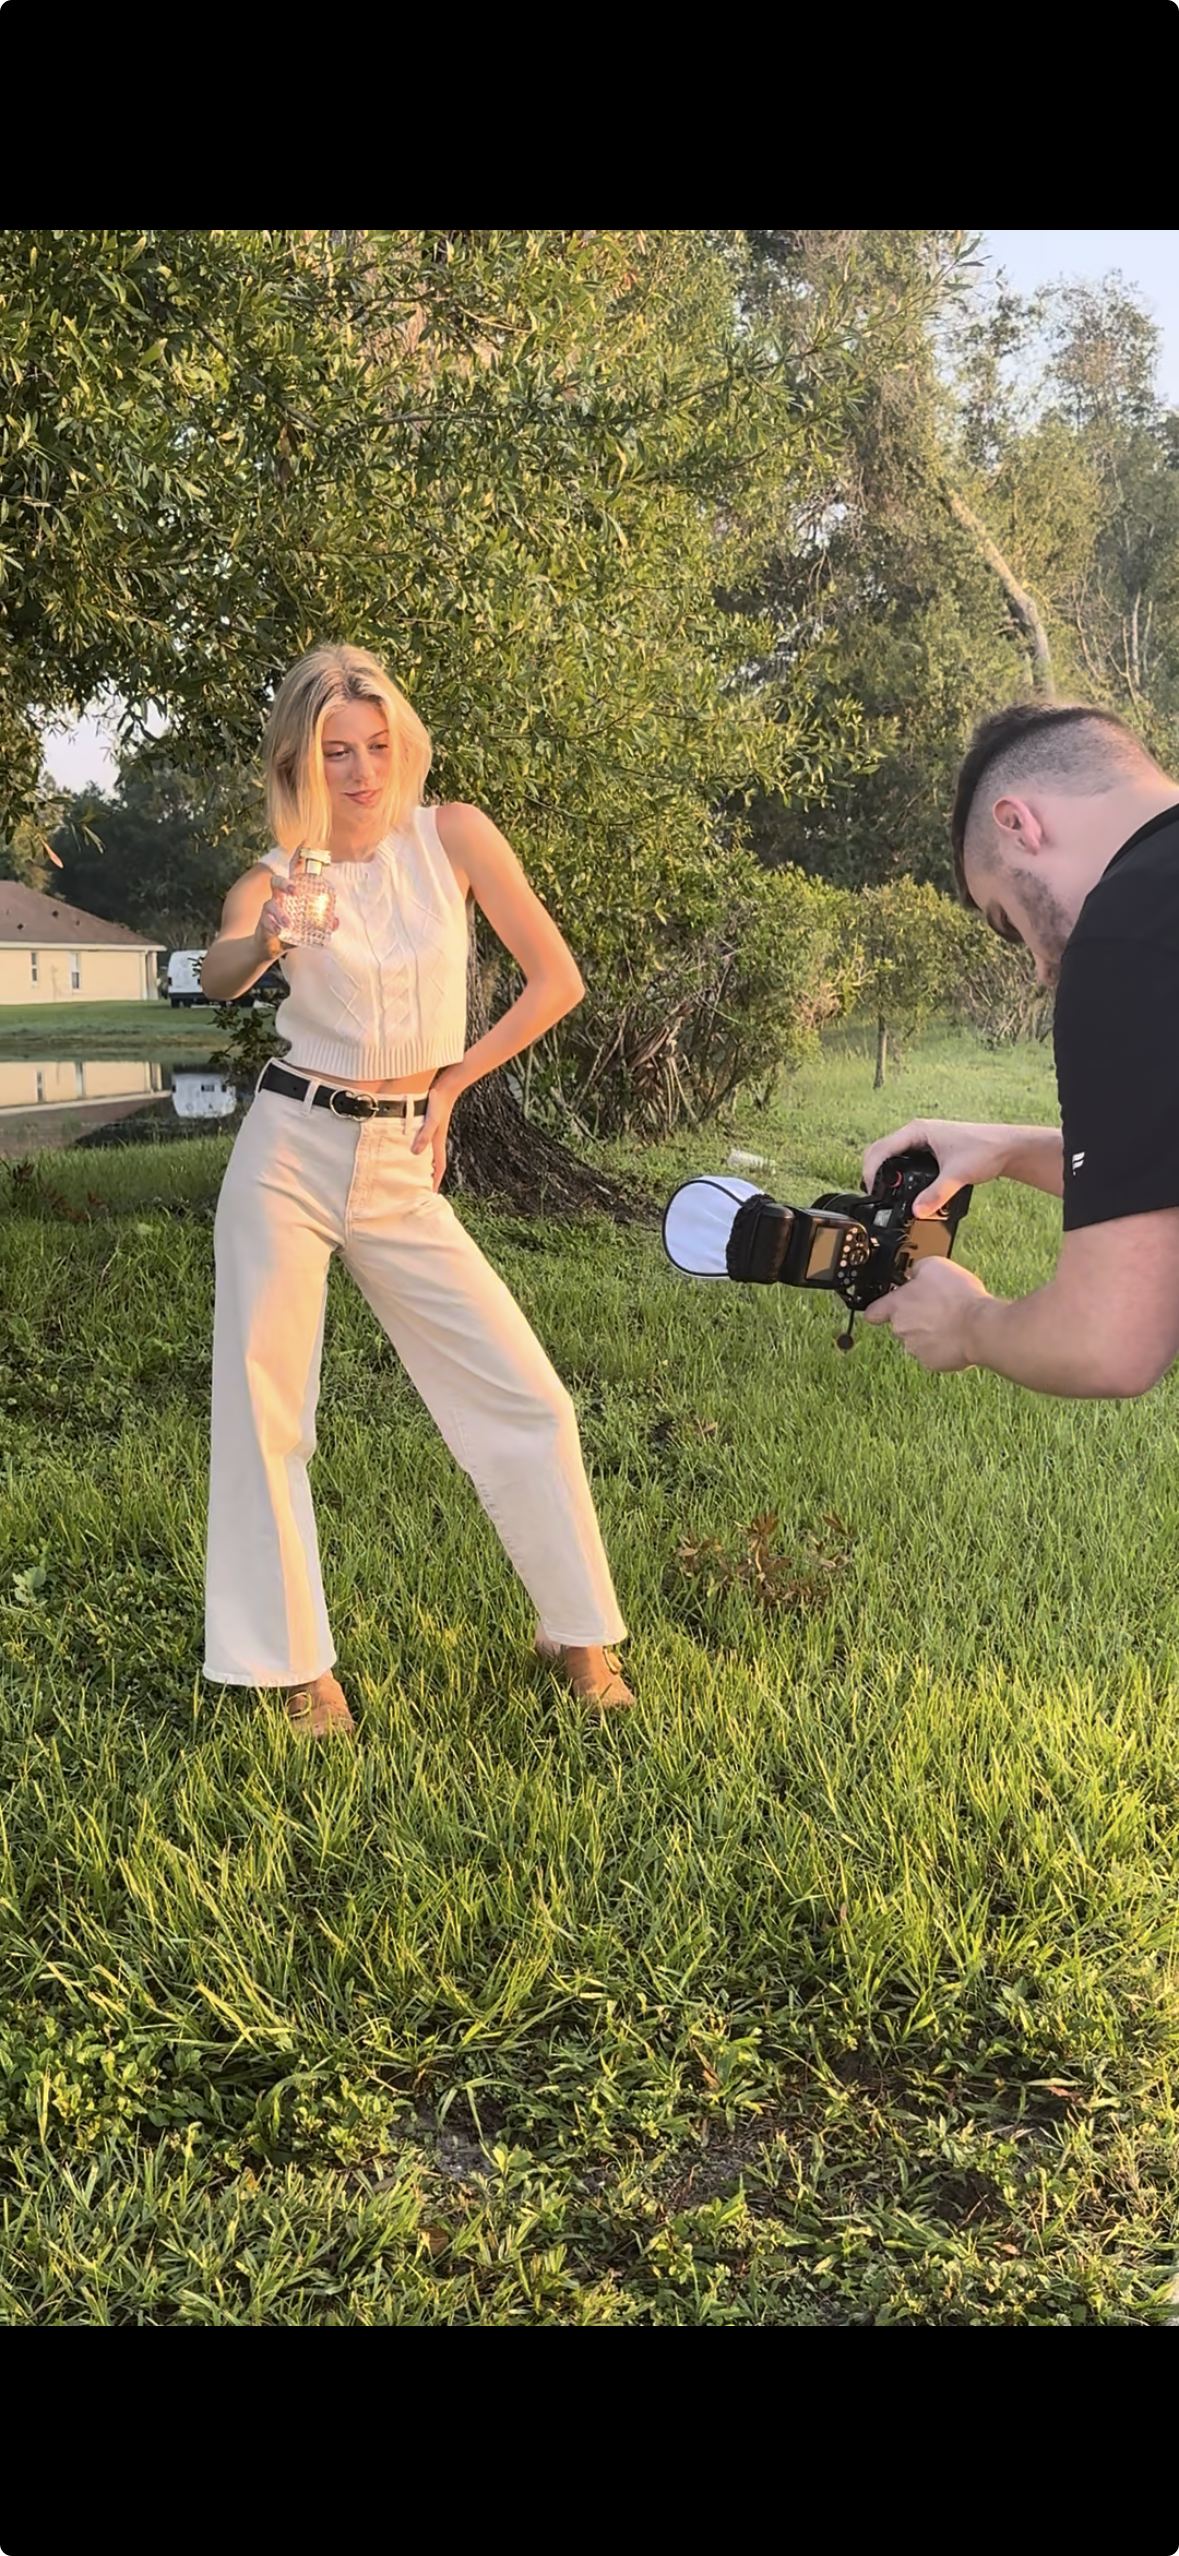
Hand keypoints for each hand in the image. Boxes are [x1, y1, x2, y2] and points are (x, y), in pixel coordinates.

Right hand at [256, 858, 340, 961]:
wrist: (269, 948)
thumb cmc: (289, 933)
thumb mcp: (308, 929)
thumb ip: (322, 924)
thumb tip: (336, 921)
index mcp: (291, 894)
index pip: (294, 872)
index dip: (299, 857)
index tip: (305, 841)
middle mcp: (279, 898)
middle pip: (278, 881)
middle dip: (286, 884)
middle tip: (295, 890)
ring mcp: (269, 909)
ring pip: (271, 903)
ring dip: (279, 912)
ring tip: (288, 924)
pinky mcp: (262, 921)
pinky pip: (265, 920)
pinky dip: (273, 925)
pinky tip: (279, 931)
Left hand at [411, 1068, 461, 1191]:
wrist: (447, 1084)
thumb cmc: (439, 1101)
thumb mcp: (431, 1119)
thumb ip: (424, 1135)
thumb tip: (416, 1154)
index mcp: (437, 1141)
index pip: (438, 1166)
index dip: (435, 1181)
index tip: (432, 1195)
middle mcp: (436, 1139)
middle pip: (433, 1162)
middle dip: (430, 1176)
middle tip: (421, 1189)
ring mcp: (433, 1131)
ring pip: (428, 1153)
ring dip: (424, 1164)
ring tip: (415, 1174)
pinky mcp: (429, 1124)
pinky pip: (424, 1142)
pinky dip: (420, 1150)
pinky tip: (412, 1148)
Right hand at [862, 1117, 1015, 1215]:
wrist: (1007, 1148)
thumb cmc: (985, 1149)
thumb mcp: (957, 1175)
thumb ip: (936, 1195)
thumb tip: (917, 1211)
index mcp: (918, 1131)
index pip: (881, 1149)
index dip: (870, 1170)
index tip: (871, 1191)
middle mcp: (917, 1133)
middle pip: (881, 1151)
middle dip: (872, 1172)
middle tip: (872, 1195)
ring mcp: (922, 1141)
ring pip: (892, 1156)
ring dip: (884, 1172)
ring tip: (882, 1193)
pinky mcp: (929, 1150)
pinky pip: (904, 1161)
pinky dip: (897, 1174)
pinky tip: (900, 1188)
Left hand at [862, 1255, 989, 1369]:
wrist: (979, 1327)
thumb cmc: (957, 1297)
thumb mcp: (935, 1266)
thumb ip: (918, 1269)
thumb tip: (915, 1273)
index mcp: (897, 1305)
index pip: (873, 1312)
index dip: (880, 1309)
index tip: (886, 1307)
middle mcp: (900, 1329)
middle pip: (901, 1324)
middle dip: (915, 1317)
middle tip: (937, 1307)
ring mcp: (915, 1349)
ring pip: (918, 1340)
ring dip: (930, 1332)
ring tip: (951, 1320)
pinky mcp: (931, 1363)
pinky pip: (933, 1353)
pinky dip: (943, 1346)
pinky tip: (957, 1335)